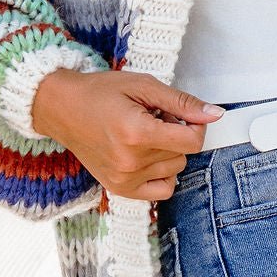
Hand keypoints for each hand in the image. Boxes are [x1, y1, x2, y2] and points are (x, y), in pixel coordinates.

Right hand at [32, 68, 224, 201]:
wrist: (62, 108)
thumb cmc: (99, 92)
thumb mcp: (144, 86)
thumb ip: (182, 102)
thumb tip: (215, 115)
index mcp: (137, 133)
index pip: (192, 142)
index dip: (195, 124)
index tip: (180, 114)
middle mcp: (130, 161)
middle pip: (183, 155)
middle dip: (177, 134)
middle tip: (154, 118)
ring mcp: (124, 179)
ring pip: (174, 170)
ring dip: (168, 152)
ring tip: (144, 134)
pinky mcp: (119, 188)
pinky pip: (162, 190)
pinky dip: (161, 174)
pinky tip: (146, 156)